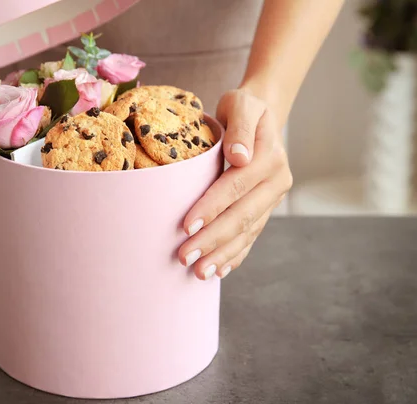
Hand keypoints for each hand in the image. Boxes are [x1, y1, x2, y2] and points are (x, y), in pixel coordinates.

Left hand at [178, 89, 292, 280]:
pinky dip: (236, 254)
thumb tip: (240, 156)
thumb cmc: (243, 109)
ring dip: (223, 254)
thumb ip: (241, 127)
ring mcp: (272, 200)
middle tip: (185, 257)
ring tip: (199, 273)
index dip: (212, 207)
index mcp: (269, 159)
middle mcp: (275, 183)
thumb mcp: (242, 104)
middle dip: (213, 239)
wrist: (261, 117)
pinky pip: (252, 236)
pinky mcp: (265, 210)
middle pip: (241, 216)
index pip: (235, 187)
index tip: (187, 226)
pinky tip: (220, 270)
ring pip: (248, 232)